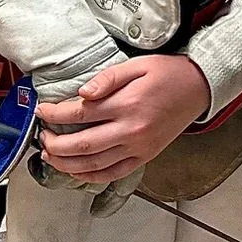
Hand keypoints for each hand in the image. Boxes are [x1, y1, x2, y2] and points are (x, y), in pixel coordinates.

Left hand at [37, 56, 211, 181]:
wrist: (200, 87)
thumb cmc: (169, 73)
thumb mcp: (137, 65)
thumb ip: (107, 78)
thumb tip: (82, 92)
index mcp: (127, 104)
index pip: (79, 114)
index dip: (54, 114)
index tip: (42, 111)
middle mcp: (131, 130)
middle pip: (81, 145)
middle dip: (54, 144)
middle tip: (42, 137)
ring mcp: (138, 148)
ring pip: (93, 165)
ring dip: (67, 164)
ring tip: (50, 156)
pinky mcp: (145, 157)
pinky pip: (113, 173)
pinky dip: (91, 176)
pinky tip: (77, 172)